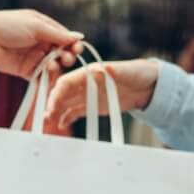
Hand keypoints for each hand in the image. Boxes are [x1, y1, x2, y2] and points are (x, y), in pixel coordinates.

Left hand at [0, 9, 83, 80]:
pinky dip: (47, 78)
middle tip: (67, 59)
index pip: (64, 37)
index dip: (72, 44)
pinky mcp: (27, 71)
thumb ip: (58, 35)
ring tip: (51, 65)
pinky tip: (48, 75)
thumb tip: (78, 37)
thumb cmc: (8, 26)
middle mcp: (41, 42)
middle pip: (61, 53)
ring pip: (54, 66)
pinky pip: (42, 77)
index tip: (77, 49)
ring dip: (56, 66)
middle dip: (67, 56)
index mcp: (44, 27)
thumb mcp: (36, 26)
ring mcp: (34, 57)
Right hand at [45, 58, 160, 130]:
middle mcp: (84, 83)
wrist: (147, 86)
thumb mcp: (127, 71)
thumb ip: (114, 71)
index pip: (67, 81)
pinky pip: (76, 112)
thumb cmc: (136, 73)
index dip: (58, 92)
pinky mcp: (92, 106)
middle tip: (47, 117)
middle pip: (63, 93)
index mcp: (89, 72)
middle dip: (53, 104)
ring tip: (50, 123)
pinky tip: (61, 125)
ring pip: (66, 103)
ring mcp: (87, 95)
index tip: (53, 104)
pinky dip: (67, 117)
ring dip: (57, 112)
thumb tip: (104, 69)